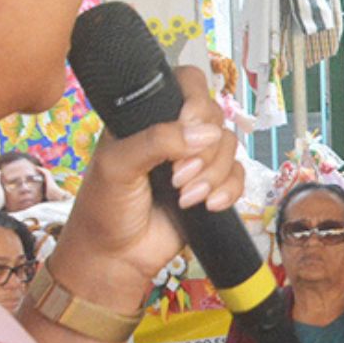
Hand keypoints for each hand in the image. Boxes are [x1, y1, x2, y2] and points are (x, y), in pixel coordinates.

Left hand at [46, 67, 241, 309]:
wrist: (115, 257)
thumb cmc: (104, 207)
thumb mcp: (118, 165)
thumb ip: (157, 141)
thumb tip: (205, 133)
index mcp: (149, 117)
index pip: (187, 85)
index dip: (196, 102)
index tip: (186, 126)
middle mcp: (176, 135)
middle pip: (216, 118)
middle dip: (203, 151)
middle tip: (177, 175)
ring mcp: (196, 162)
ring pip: (231, 149)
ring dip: (212, 175)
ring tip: (185, 197)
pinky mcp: (211, 188)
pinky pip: (239, 177)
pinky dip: (228, 191)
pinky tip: (208, 206)